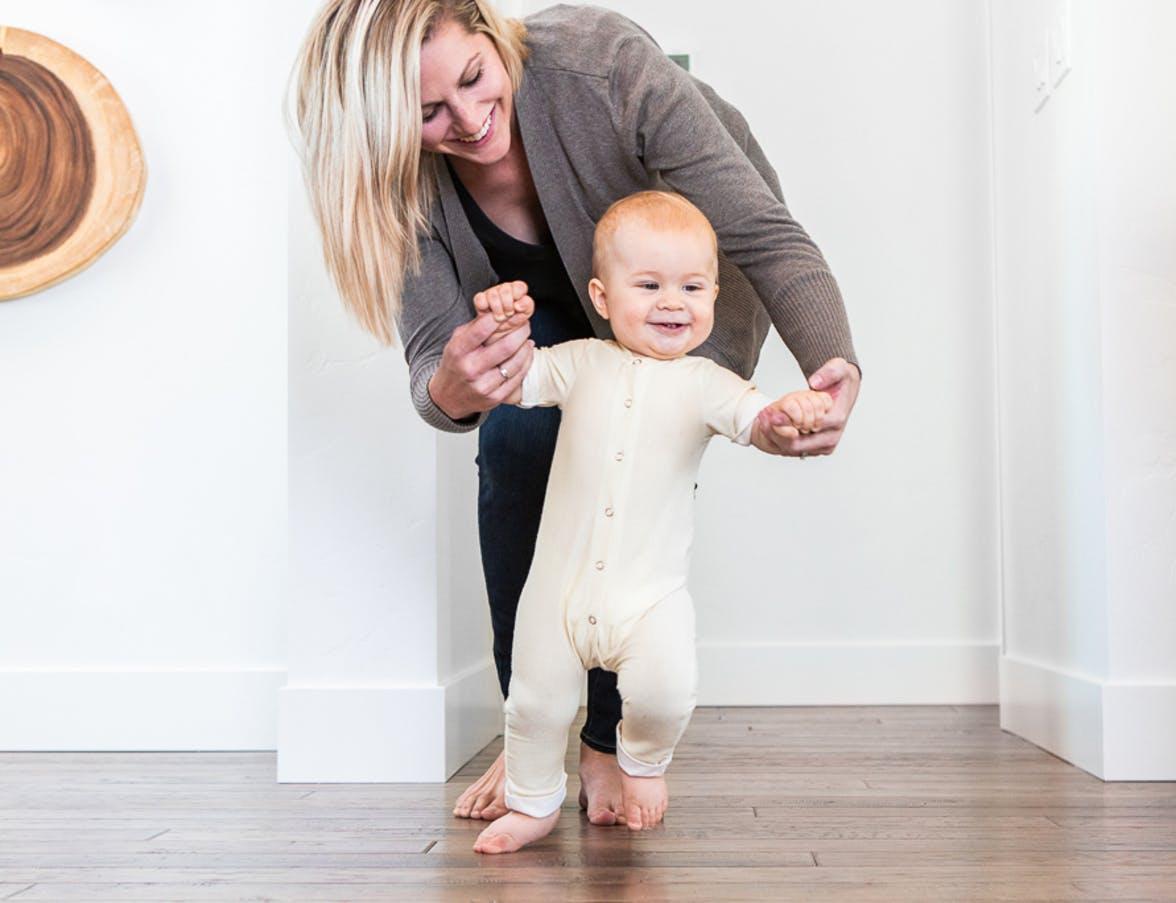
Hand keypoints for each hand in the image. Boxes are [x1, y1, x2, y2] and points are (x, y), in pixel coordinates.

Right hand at [427, 304, 535, 420]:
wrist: (447, 397)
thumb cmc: (455, 363)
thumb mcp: (456, 342)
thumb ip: (475, 327)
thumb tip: (497, 309)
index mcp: (458, 351)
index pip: (482, 329)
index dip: (500, 317)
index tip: (510, 311)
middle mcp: (470, 369)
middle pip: (506, 346)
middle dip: (520, 331)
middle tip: (525, 323)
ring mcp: (483, 385)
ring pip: (515, 363)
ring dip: (525, 347)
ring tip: (527, 338)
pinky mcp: (494, 398)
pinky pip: (517, 378)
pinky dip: (526, 362)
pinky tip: (527, 353)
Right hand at [473, 281, 533, 344]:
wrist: (497, 334)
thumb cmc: (511, 322)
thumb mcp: (523, 316)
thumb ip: (527, 307)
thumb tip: (520, 304)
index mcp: (517, 292)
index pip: (519, 286)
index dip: (518, 295)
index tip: (517, 307)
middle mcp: (504, 290)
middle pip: (506, 289)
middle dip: (508, 305)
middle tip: (508, 314)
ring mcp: (491, 293)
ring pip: (493, 293)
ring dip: (497, 309)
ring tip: (499, 317)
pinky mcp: (480, 300)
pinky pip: (479, 298)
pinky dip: (484, 306)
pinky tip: (488, 312)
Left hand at [751, 357, 860, 457]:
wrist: (845, 393)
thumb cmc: (842, 381)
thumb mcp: (839, 368)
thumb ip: (829, 372)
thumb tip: (815, 383)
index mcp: (837, 419)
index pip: (809, 426)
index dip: (788, 420)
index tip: (771, 413)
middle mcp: (832, 437)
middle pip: (798, 444)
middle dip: (777, 432)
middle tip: (761, 418)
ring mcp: (824, 446)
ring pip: (793, 449)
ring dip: (776, 436)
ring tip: (762, 420)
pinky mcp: (817, 449)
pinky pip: (794, 449)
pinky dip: (780, 439)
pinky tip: (768, 425)